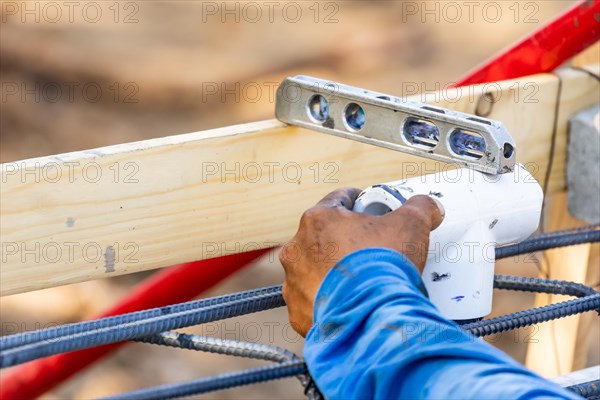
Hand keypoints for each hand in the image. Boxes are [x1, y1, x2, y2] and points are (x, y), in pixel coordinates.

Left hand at [279, 187, 443, 336]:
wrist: (371, 318)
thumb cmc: (381, 269)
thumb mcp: (411, 225)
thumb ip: (419, 208)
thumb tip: (427, 207)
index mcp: (318, 220)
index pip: (339, 200)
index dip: (361, 203)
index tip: (372, 211)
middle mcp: (298, 249)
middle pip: (325, 236)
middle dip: (347, 242)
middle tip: (373, 251)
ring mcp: (295, 282)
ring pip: (315, 270)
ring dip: (334, 273)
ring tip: (363, 281)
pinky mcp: (298, 311)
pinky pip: (313, 301)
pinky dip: (329, 302)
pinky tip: (351, 303)